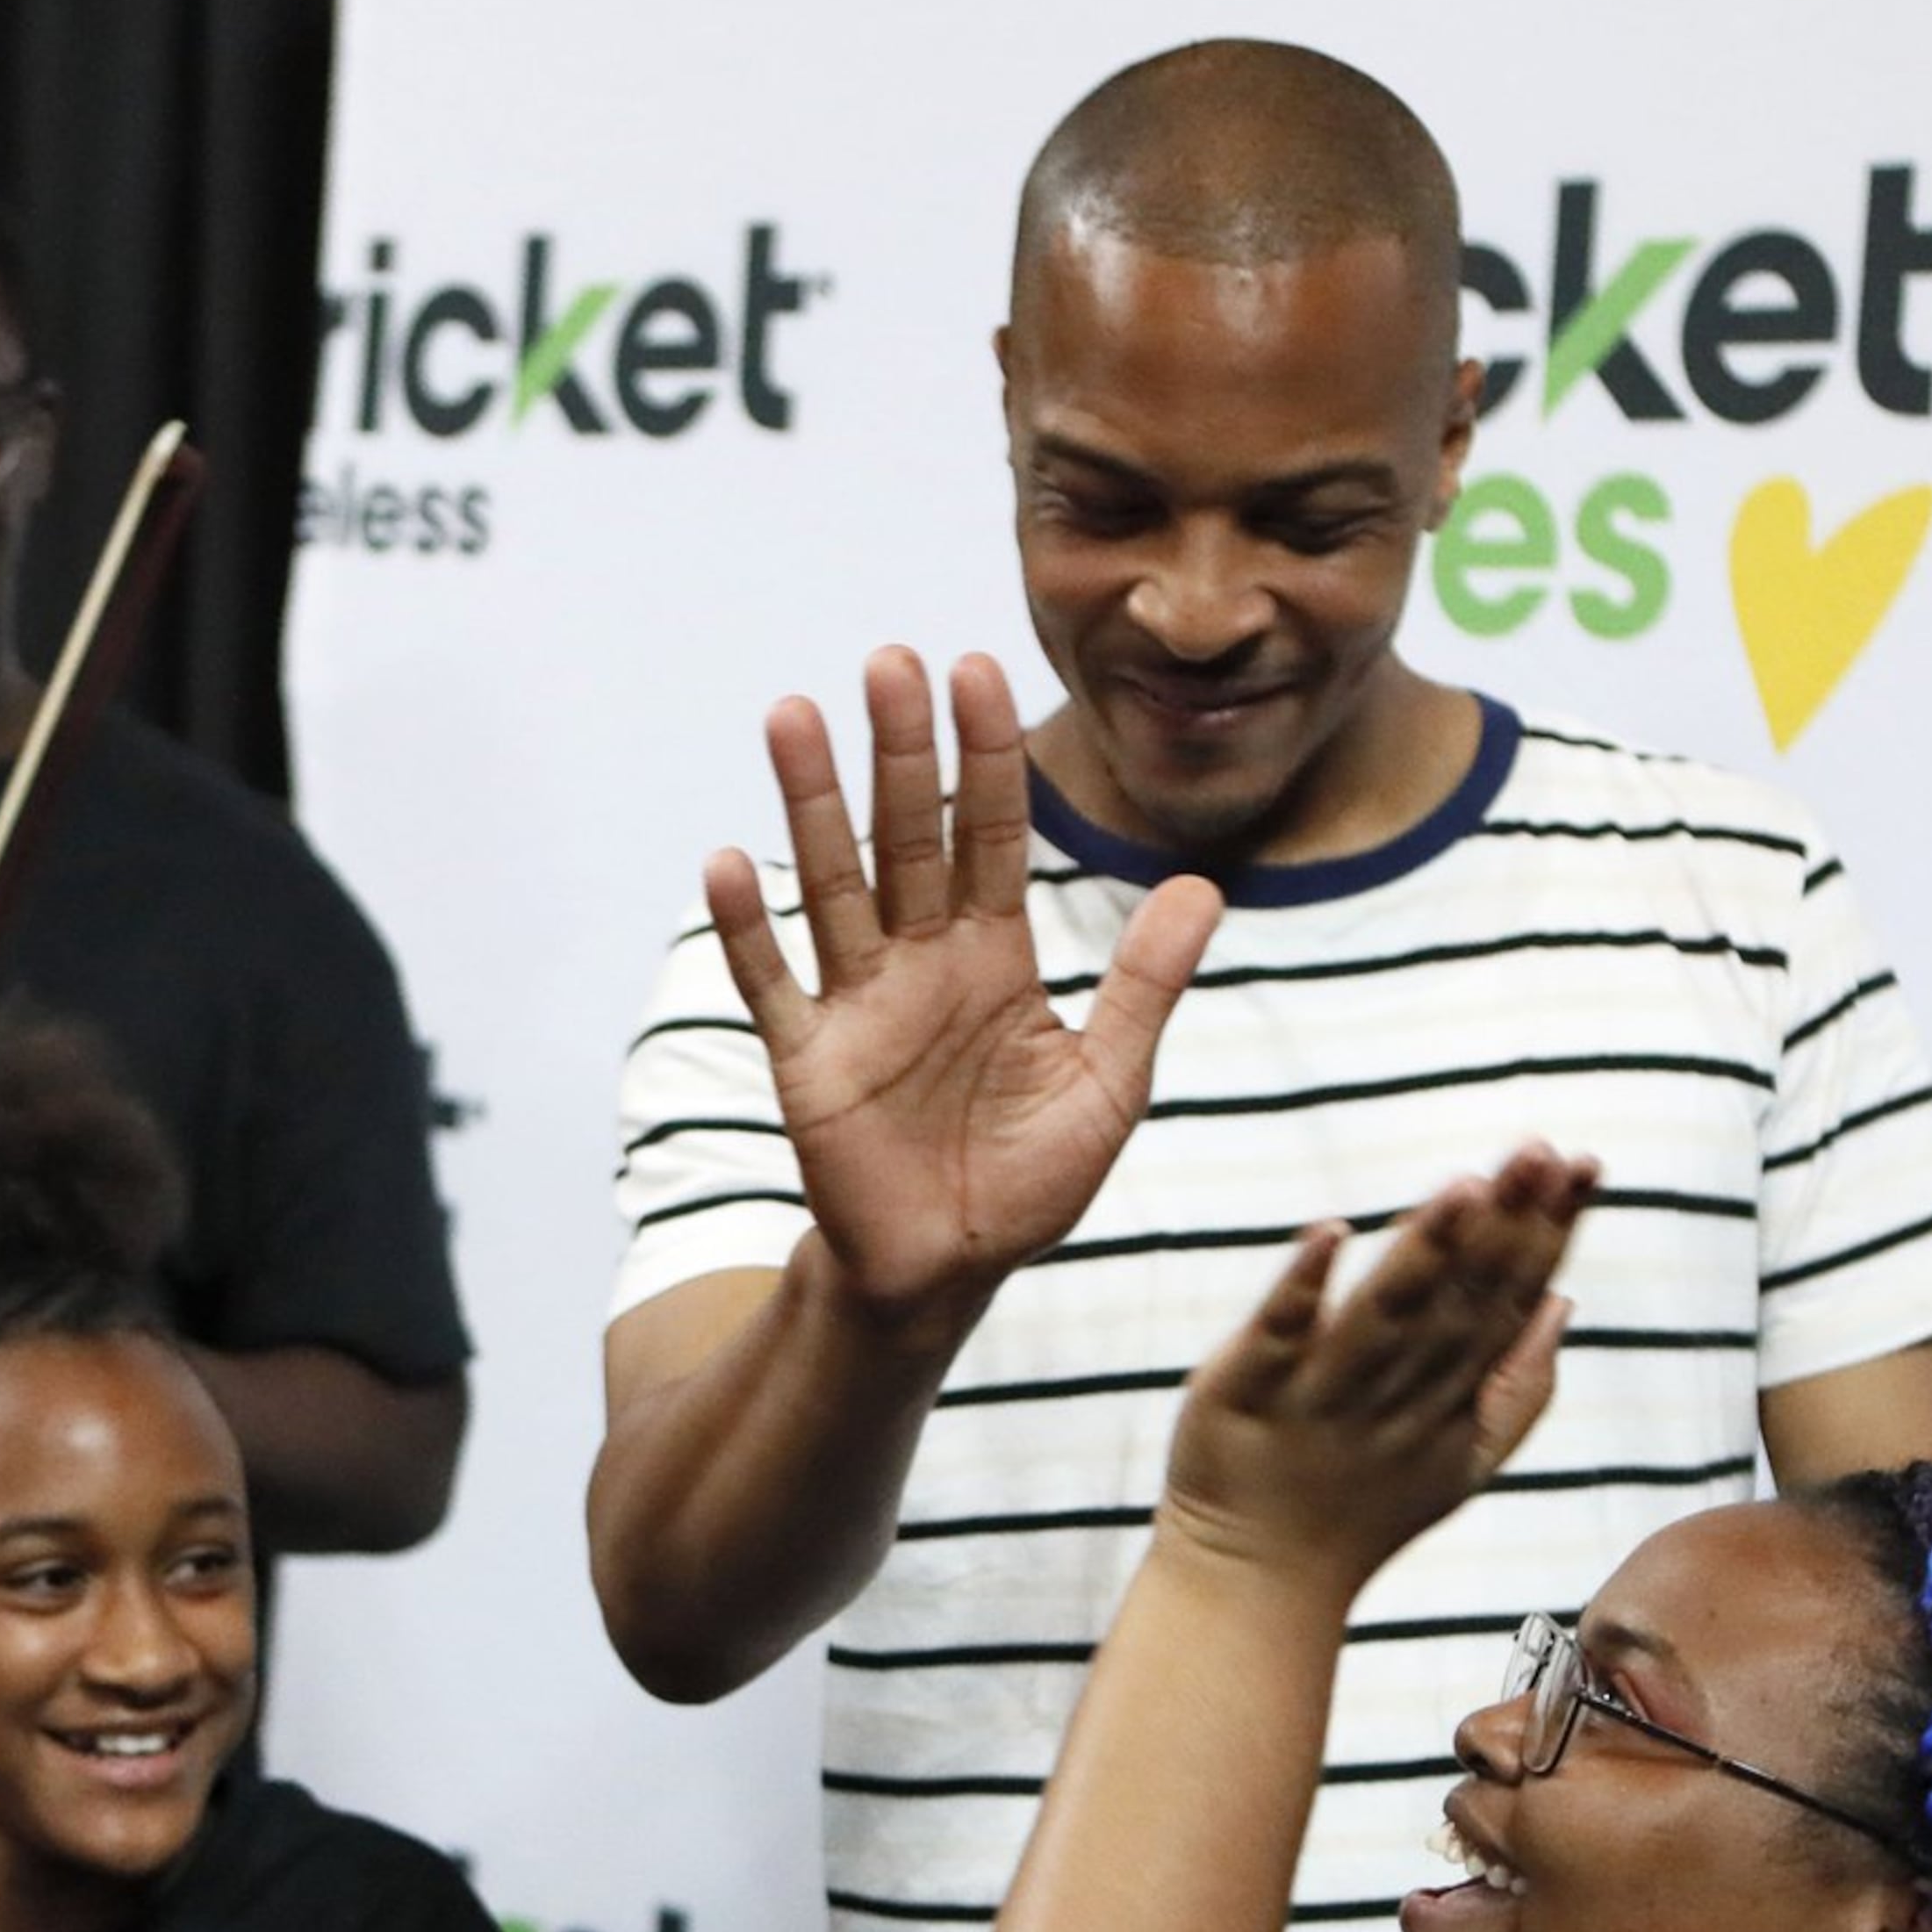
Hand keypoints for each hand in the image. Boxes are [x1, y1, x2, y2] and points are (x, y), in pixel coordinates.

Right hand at [707, 648, 1221, 1328]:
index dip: (985, 758)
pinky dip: (749, 930)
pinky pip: (772, 985)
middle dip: (899, 752)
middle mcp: (920, 962)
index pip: (990, 834)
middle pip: (908, 837)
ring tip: (794, 716)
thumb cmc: (1028, 1182)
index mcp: (994, 957)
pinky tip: (728, 863)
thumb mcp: (1109, 1083)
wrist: (951, 1271)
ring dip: (812, 805)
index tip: (975, 670)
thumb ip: (1146, 987)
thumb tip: (1203, 885)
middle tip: (889, 659)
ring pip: (833, 886)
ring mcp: (858, 1005)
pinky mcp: (808, 1062)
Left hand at [1158, 1144, 1597, 1595]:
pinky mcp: (1246, 1396)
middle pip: (1457, 1303)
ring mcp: (1321, 1396)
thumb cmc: (1358, 1513)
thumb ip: (1519, 1387)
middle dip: (1502, 1225)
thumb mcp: (1461, 1463)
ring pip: (1383, 1317)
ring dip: (1425, 1251)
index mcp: (1448, 1398)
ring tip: (1464, 1185)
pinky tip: (1329, 1232)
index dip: (1549, 1236)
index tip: (1586, 1164)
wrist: (1251, 1583)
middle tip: (1538, 1149)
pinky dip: (1303, 1288)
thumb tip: (1565, 1302)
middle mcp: (1394, 1394)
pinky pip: (1278, 1337)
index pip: (1508, 1303)